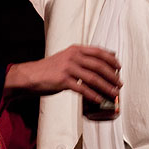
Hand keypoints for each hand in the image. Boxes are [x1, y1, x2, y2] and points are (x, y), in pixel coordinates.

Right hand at [4, 45, 121, 102]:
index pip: (98, 52)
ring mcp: (68, 68)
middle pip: (99, 65)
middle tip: (119, 83)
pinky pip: (82, 88)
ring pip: (93, 77)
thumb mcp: (66, 57)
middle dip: (112, 75)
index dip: (111, 59)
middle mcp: (73, 56)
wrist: (30, 75)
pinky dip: (92, 95)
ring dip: (106, 86)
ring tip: (113, 93)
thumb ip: (81, 58)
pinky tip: (99, 100)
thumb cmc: (49, 69)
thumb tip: (99, 64)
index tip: (119, 67)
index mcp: (75, 49)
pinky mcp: (63, 80)